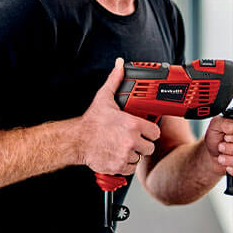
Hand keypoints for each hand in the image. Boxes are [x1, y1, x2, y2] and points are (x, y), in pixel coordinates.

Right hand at [77, 58, 160, 174]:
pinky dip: (126, 164)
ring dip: (134, 153)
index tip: (145, 130)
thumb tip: (119, 65)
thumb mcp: (104, 98)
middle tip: (133, 139)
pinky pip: (130, 168)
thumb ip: (115, 81)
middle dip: (143, 143)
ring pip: (140, 157)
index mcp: (132, 124)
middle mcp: (131, 140)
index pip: (155, 132)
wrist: (77, 140)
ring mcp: (125, 154)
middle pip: (149, 147)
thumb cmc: (91, 122)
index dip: (150, 131)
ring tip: (123, 145)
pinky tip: (119, 154)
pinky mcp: (119, 166)